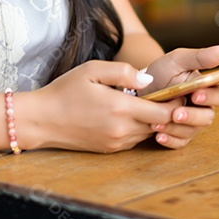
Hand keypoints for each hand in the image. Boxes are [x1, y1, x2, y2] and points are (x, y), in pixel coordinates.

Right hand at [20, 60, 174, 152]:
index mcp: (120, 108)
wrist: (41, 120)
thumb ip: (124, 72)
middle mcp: (122, 129)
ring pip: (148, 133)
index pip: (165, 112)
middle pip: (160, 124)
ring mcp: (116, 142)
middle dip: (167, 111)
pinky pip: (134, 139)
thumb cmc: (65, 90)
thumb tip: (149, 80)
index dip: (174, 101)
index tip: (176, 90)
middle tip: (168, 95)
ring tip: (149, 102)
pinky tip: (130, 114)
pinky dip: (138, 128)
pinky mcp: (109, 149)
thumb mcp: (92, 69)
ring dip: (152, 120)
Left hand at [141, 45, 218, 149]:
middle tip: (176, 113)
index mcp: (207, 89)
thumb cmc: (164, 72)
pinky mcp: (179, 135)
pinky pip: (179, 143)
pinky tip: (158, 135)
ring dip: (176, 128)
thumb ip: (201, 57)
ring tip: (158, 123)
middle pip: (207, 117)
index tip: (196, 95)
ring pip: (192, 131)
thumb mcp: (179, 60)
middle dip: (192, 117)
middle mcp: (203, 108)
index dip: (210, 98)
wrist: (141, 88)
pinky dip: (169, 140)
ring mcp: (192, 123)